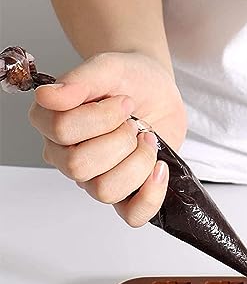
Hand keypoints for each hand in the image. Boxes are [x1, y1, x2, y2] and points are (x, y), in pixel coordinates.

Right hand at [29, 52, 186, 226]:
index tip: (124, 102)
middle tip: (134, 123)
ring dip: (137, 162)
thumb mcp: (109, 68)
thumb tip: (49, 97)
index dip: (101, 117)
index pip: (62, 131)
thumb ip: (79, 80)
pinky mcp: (126, 193)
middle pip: (79, 166)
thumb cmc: (131, 80)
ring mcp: (95, 178)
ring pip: (105, 191)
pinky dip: (151, 194)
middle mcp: (67, 155)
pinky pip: (133, 215)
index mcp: (52, 123)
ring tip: (146, 140)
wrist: (158, 91)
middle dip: (119, 140)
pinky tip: (159, 168)